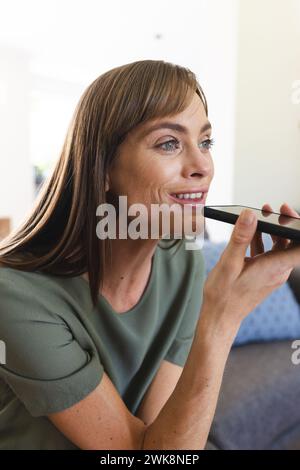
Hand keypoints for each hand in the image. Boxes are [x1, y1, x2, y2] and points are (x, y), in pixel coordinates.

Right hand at [202, 205, 299, 325]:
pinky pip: (270, 253)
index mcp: (273, 267)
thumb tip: (249, 215)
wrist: (220, 316)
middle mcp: (277, 270)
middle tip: (274, 208)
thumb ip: (240, 238)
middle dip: (285, 223)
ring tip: (262, 215)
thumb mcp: (229, 263)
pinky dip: (263, 240)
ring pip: (281, 247)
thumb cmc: (223, 295)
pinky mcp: (264, 274)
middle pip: (293, 244)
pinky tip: (250, 232)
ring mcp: (272, 273)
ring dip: (273, 230)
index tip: (290, 214)